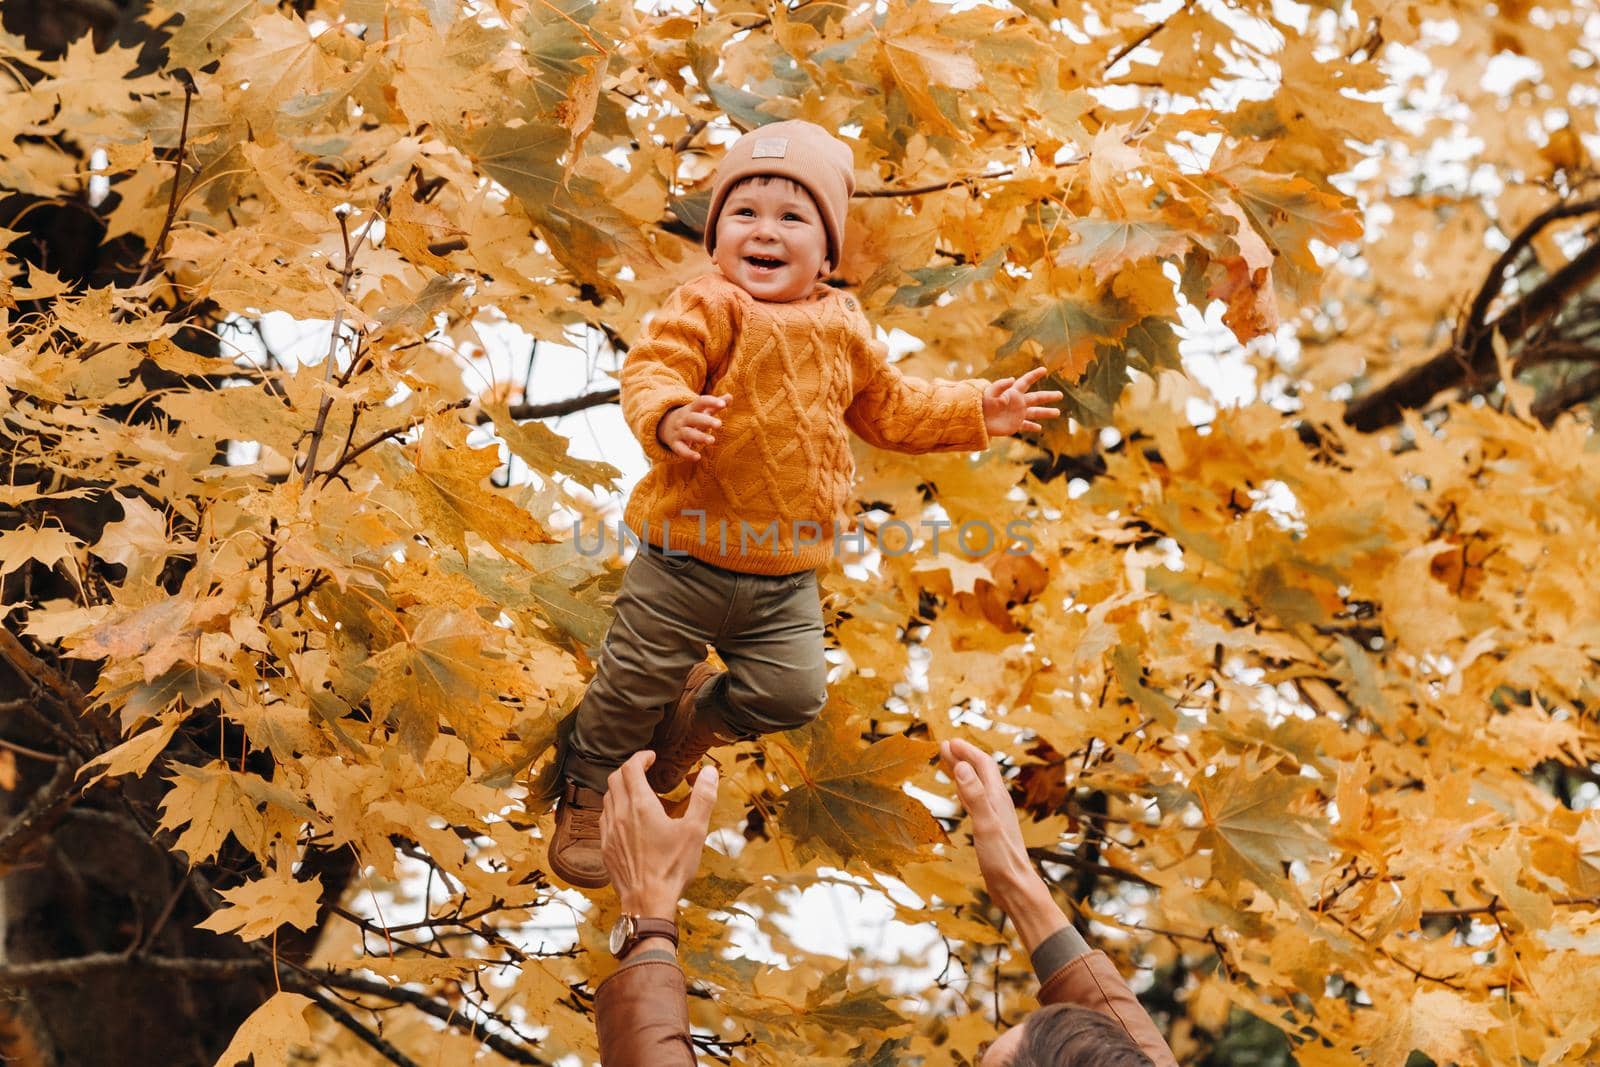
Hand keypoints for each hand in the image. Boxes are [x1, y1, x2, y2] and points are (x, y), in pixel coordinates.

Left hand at [601, 752, 718, 917]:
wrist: (648, 902)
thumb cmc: (672, 868)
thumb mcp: (695, 831)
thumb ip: (703, 798)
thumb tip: (709, 771)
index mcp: (640, 806)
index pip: (630, 768)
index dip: (640, 757)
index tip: (651, 757)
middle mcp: (619, 815)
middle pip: (615, 779)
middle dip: (629, 769)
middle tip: (644, 770)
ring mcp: (609, 832)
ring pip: (607, 798)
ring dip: (620, 788)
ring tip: (637, 792)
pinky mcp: (606, 848)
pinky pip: (604, 818)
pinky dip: (614, 808)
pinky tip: (627, 819)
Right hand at [657, 394, 727, 460]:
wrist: (663, 426)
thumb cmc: (690, 417)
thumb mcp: (700, 410)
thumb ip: (714, 405)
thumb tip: (730, 396)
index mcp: (691, 409)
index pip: (700, 402)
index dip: (711, 402)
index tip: (723, 404)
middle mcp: (683, 419)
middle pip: (694, 418)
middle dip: (706, 421)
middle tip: (719, 424)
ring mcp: (678, 431)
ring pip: (688, 433)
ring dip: (699, 437)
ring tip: (712, 440)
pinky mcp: (674, 444)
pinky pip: (680, 449)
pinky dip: (687, 454)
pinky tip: (698, 457)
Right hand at [939, 738, 1037, 904]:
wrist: (1015, 887)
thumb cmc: (1001, 859)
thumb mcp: (985, 824)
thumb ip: (974, 795)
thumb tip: (962, 765)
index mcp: (997, 798)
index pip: (983, 764)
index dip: (967, 750)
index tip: (948, 741)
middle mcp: (997, 803)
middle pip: (980, 772)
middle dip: (963, 757)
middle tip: (944, 747)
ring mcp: (995, 816)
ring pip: (977, 785)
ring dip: (964, 771)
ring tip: (949, 763)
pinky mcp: (991, 829)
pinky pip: (976, 801)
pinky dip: (965, 790)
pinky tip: (961, 794)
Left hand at [981, 367, 1062, 436]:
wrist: (977, 420)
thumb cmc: (982, 404)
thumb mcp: (990, 393)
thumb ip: (1001, 385)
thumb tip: (1013, 378)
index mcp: (1013, 393)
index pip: (1026, 382)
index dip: (1034, 375)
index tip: (1044, 370)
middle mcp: (1017, 403)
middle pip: (1036, 398)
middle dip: (1048, 396)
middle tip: (1060, 395)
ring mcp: (1017, 414)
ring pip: (1035, 413)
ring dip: (1046, 413)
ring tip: (1058, 412)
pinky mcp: (1014, 425)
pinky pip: (1025, 426)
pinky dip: (1032, 427)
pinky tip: (1039, 428)